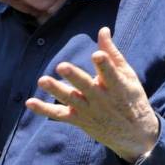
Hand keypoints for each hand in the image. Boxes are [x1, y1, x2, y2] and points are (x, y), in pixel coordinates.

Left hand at [27, 27, 159, 162]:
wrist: (135, 135)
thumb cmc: (131, 98)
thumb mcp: (128, 76)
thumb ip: (112, 53)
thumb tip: (103, 30)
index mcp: (117, 86)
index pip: (111, 73)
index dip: (104, 64)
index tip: (97, 55)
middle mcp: (101, 99)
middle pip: (85, 86)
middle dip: (74, 76)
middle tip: (62, 66)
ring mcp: (89, 110)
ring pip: (70, 99)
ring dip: (56, 90)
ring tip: (42, 80)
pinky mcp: (79, 119)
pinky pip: (59, 114)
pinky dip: (44, 109)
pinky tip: (30, 102)